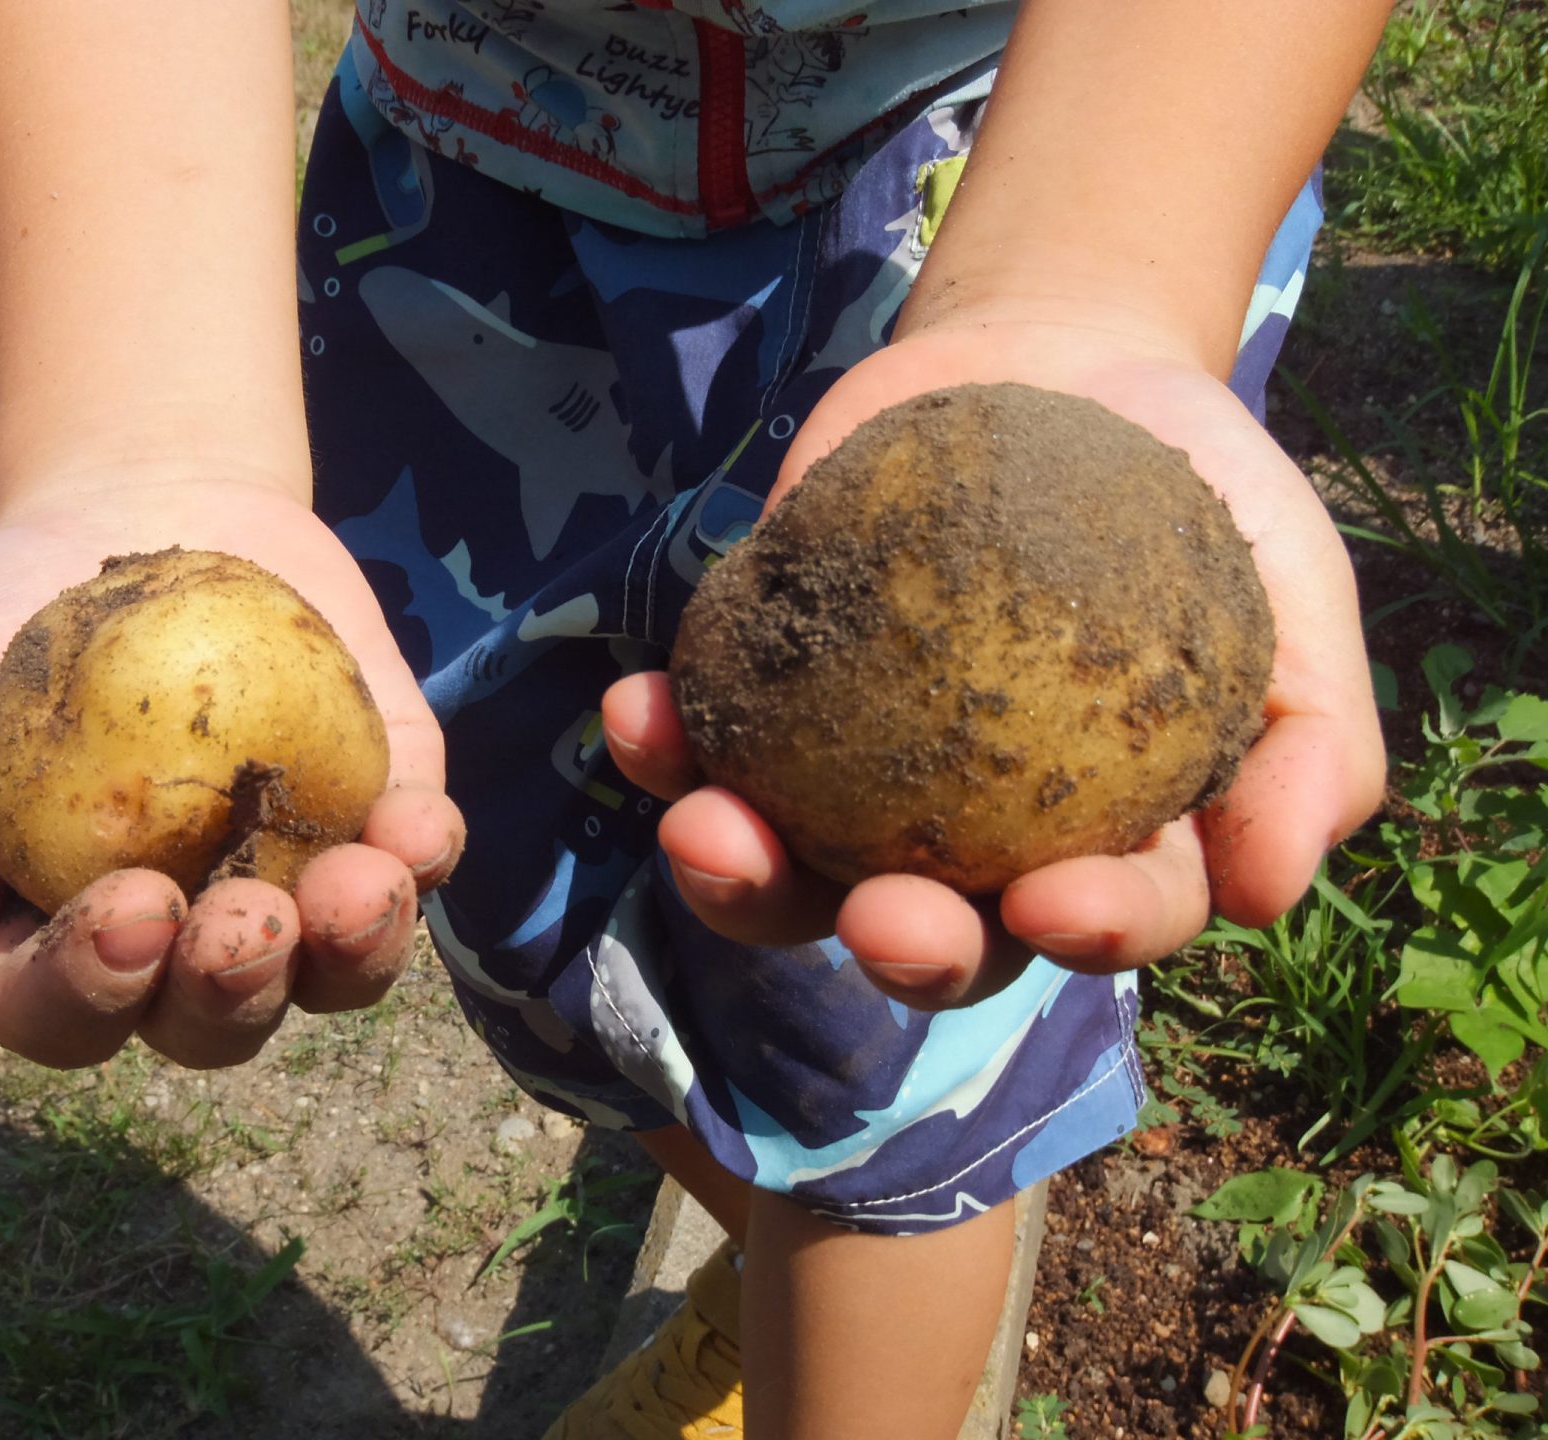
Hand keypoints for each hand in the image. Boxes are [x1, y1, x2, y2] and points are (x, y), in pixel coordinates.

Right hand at [0, 477, 462, 1081]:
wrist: (132, 502)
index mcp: (60, 947)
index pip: (72, 1011)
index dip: (95, 986)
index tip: (122, 909)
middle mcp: (184, 943)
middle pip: (215, 1016)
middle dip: (234, 987)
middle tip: (243, 925)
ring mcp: (292, 880)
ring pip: (334, 967)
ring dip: (354, 948)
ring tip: (362, 889)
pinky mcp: (380, 807)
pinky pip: (413, 856)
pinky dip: (424, 851)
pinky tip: (420, 825)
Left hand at [602, 320, 1384, 1008]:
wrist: (1065, 366)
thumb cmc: (1196, 497)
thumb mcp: (1296, 599)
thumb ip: (1314, 748)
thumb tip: (1264, 893)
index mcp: (1100, 844)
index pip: (1100, 919)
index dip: (1085, 934)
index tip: (1053, 904)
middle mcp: (969, 840)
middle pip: (929, 930)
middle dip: (896, 944)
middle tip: (875, 914)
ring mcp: (855, 775)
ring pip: (791, 869)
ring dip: (739, 874)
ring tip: (705, 828)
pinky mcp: (772, 694)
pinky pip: (710, 741)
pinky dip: (667, 740)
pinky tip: (640, 716)